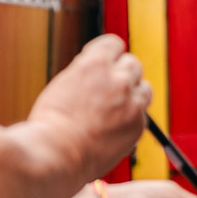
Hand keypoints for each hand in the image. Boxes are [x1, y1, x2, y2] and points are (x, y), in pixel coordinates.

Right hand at [29, 34, 151, 175]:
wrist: (57, 153)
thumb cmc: (51, 123)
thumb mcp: (64, 83)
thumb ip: (86, 73)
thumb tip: (99, 71)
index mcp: (95, 63)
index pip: (114, 43)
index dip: (108, 54)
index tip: (104, 63)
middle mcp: (118, 78)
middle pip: (133, 64)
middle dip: (122, 73)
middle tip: (110, 89)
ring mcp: (131, 102)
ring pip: (144, 88)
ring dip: (133, 94)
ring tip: (116, 108)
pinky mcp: (138, 125)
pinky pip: (142, 116)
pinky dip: (131, 120)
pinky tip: (114, 128)